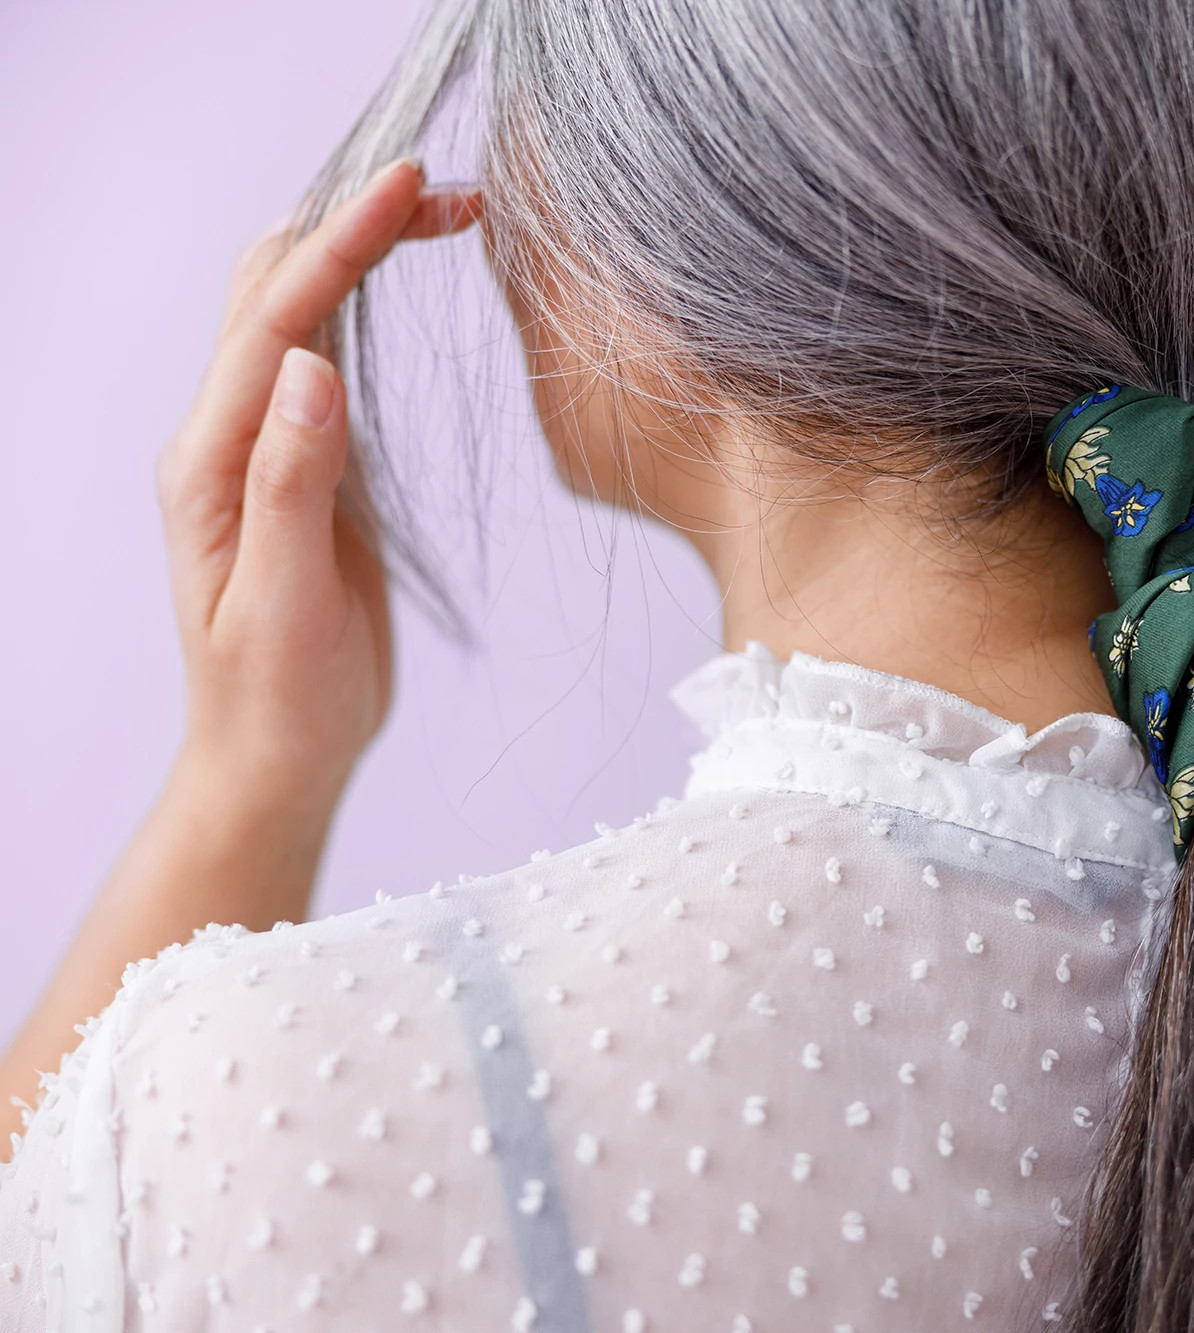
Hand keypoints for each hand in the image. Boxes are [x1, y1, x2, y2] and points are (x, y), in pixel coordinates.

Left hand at [0, 161, 480, 1135]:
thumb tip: (313, 367)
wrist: (274, 758)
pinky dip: (363, 304)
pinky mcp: (304, 466)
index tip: (411, 189)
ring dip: (360, 253)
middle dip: (352, 225)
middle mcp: (226, 437)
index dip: (341, 245)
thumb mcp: (287, 599)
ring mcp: (262, 447)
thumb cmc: (278, 697)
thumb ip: (293, 481)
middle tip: (448, 189)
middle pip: (275, 293)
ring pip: (298, 315)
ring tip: (443, 215)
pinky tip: (403, 286)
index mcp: (212, 462)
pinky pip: (324, 359)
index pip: (277, 324)